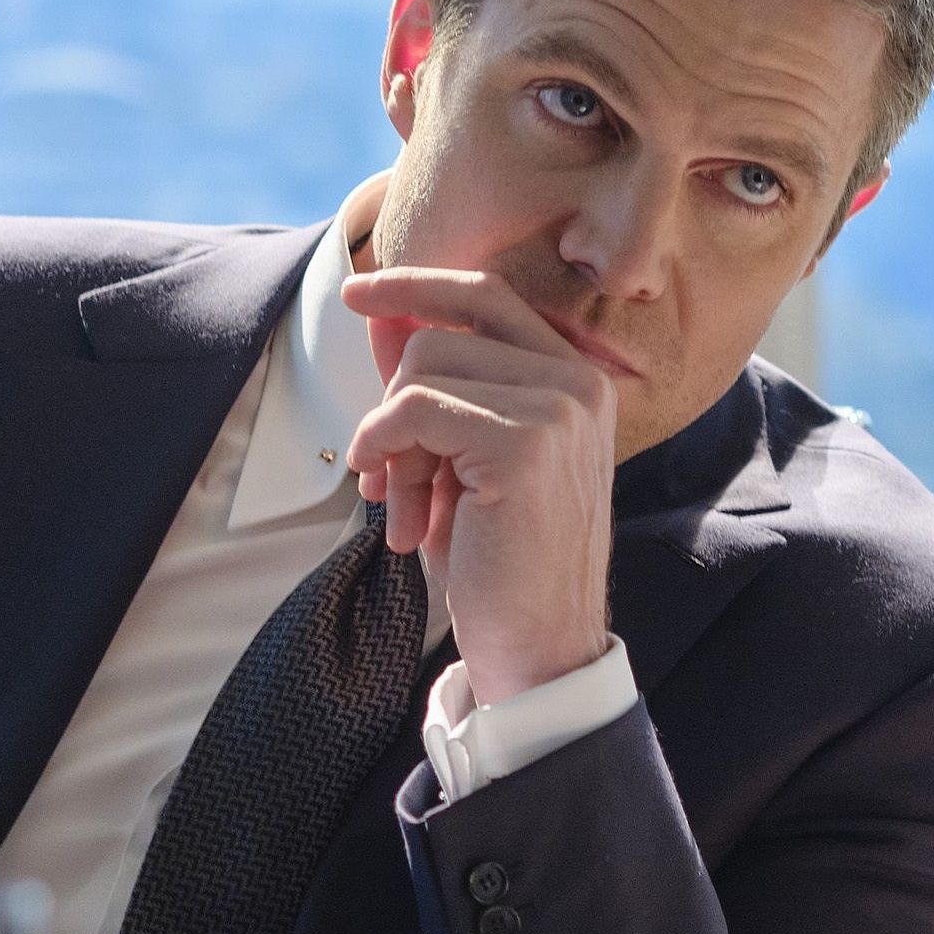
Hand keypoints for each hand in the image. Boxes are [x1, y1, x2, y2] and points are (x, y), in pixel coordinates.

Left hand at [340, 267, 613, 703]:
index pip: (485, 294)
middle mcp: (578, 382)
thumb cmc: (501, 562)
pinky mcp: (525, 442)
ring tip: (410, 509)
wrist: (540, 649)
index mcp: (575, 380)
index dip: (414, 285)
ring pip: (421, 370)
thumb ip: (431, 384)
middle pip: (438, 334)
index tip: (355, 294)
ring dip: (391, 444)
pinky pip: (413, 411)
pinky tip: (405, 515)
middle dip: (392, 406)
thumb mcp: (457, 459)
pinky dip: (385, 453)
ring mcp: (558, 407)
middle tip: (392, 482)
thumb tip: (382, 312)